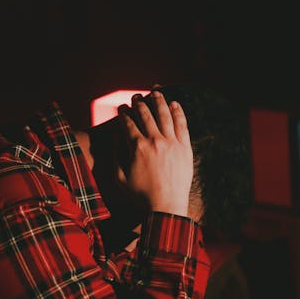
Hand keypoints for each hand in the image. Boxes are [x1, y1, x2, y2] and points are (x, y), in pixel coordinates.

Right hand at [118, 90, 193, 217]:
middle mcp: (154, 140)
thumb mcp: (119, 177)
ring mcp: (171, 143)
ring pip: (164, 114)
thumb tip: (116, 136)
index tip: (121, 110)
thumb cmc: (140, 194)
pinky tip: (174, 104)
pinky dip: (178, 112)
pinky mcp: (184, 147)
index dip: (123, 113)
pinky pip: (181, 124)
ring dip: (158, 101)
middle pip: (145, 114)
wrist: (166, 206)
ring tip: (155, 92)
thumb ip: (115, 155)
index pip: (128, 123)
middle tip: (135, 98)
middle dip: (138, 103)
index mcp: (136, 147)